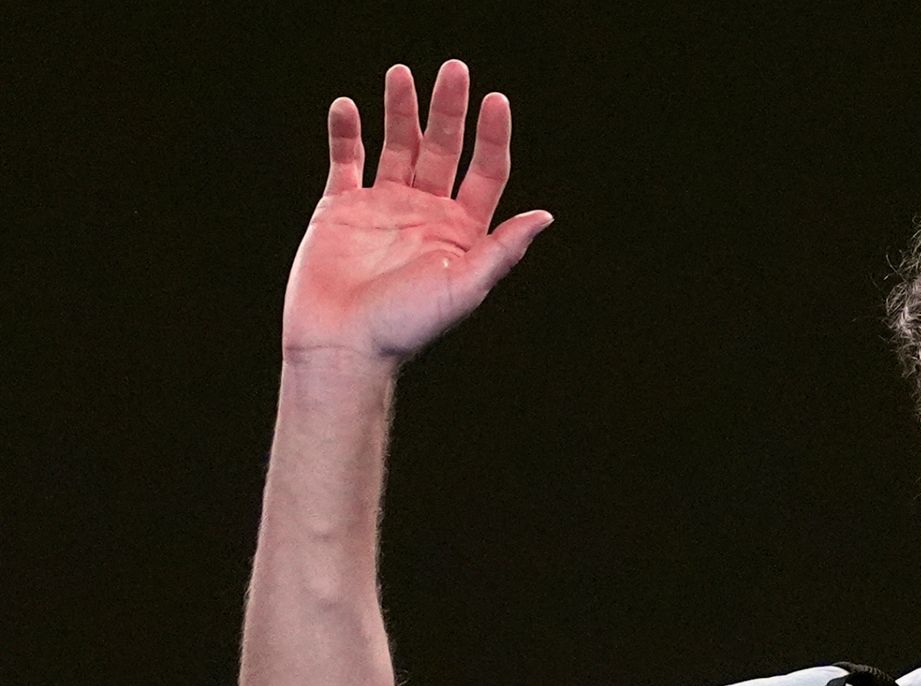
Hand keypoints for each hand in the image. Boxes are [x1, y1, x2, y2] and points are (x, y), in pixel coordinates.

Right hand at [281, 60, 553, 368]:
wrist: (344, 345)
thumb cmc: (407, 325)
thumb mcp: (466, 287)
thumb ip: (503, 249)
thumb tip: (545, 216)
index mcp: (462, 231)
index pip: (485, 172)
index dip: (492, 136)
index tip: (495, 100)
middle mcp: (426, 213)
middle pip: (442, 148)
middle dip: (448, 110)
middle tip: (454, 70)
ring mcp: (383, 206)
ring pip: (396, 145)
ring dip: (400, 109)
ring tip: (401, 74)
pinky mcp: (341, 208)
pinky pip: (346, 159)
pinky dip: (346, 133)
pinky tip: (349, 107)